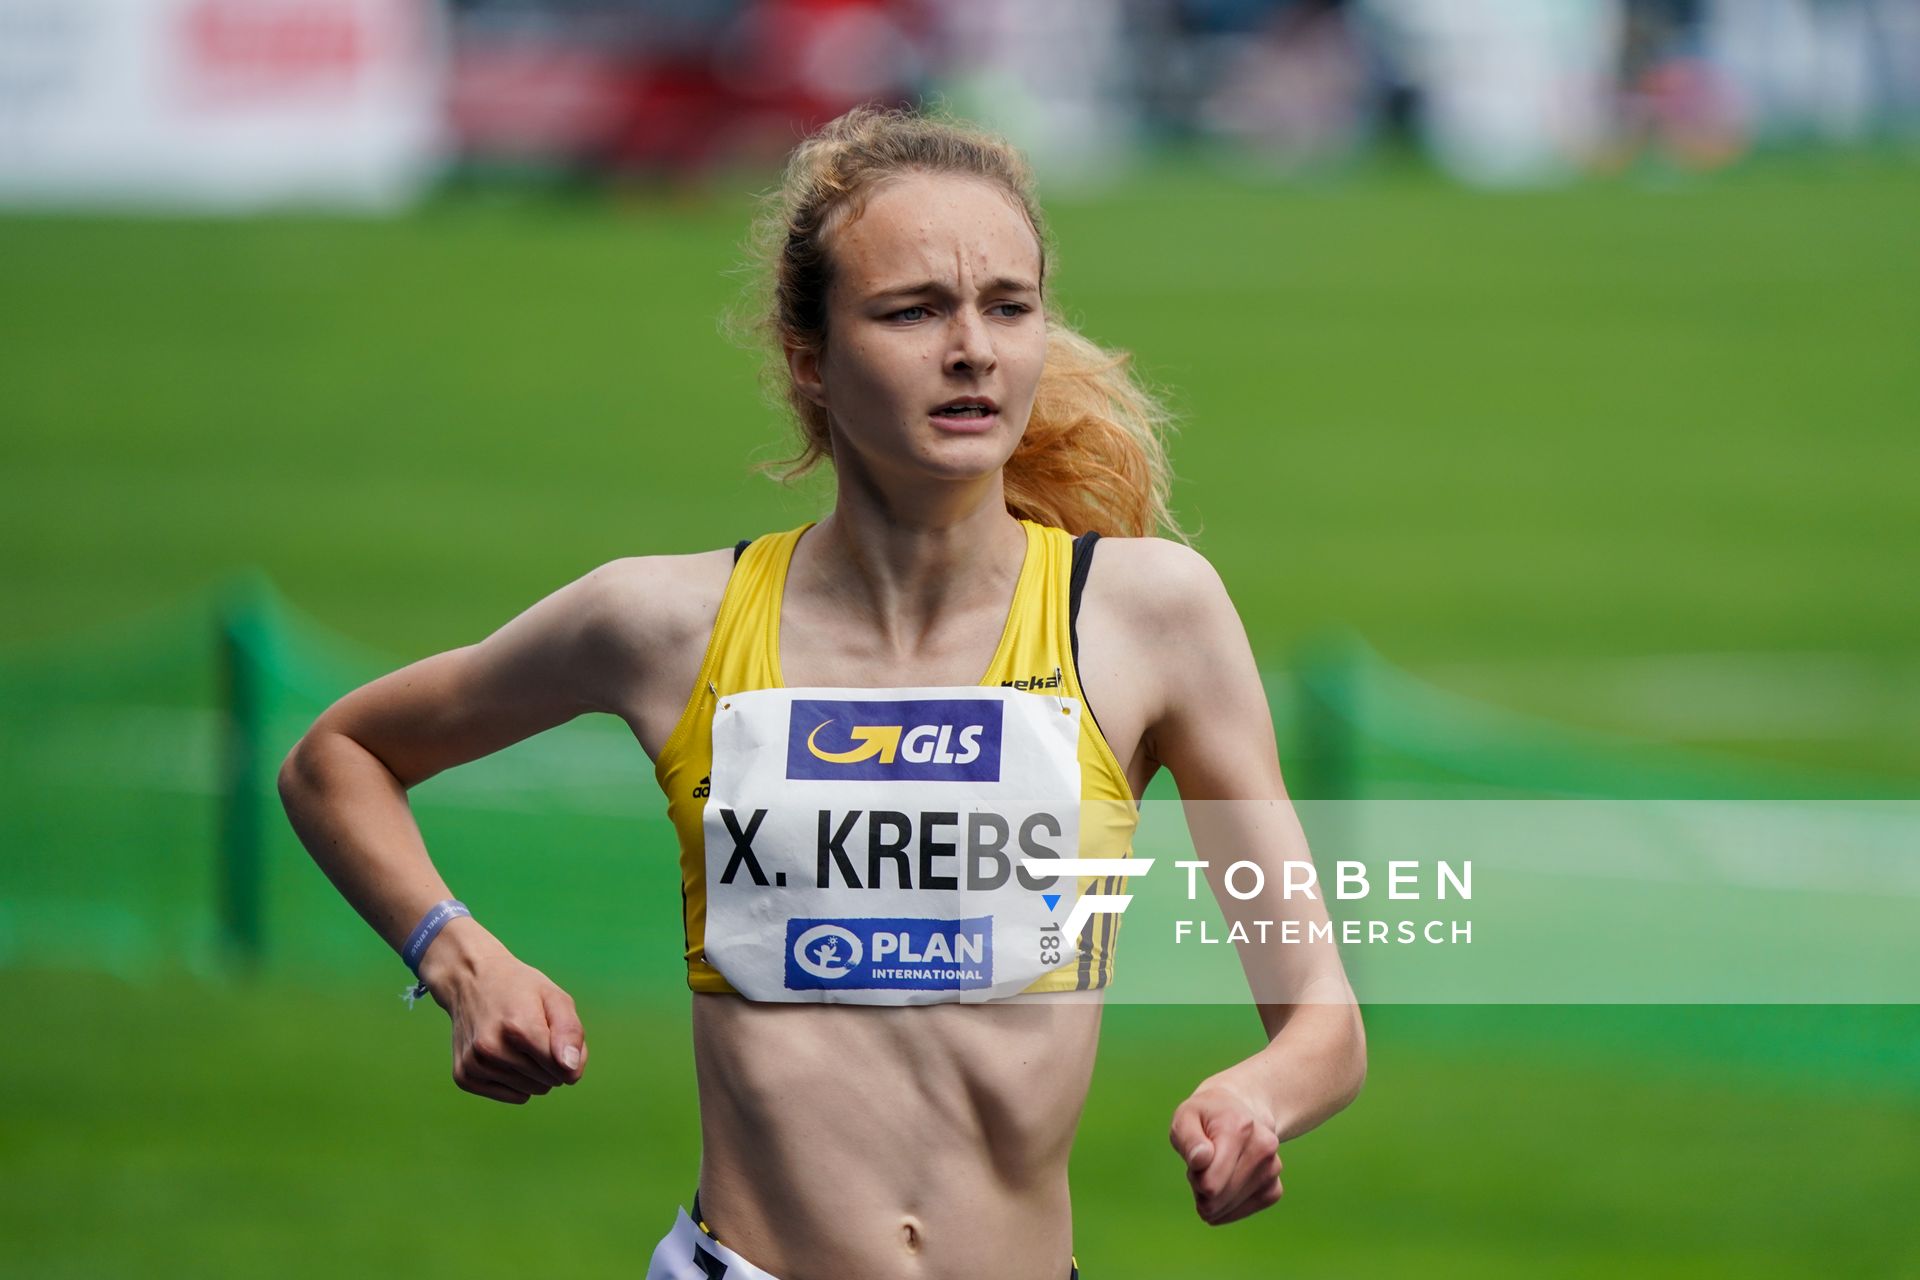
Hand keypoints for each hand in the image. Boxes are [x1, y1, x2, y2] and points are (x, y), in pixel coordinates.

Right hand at [427, 944, 588, 1104]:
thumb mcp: (555, 997)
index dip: (569, 1054)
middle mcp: (492, 1048)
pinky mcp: (464, 1076)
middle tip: (536, 1033)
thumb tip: (571, 1071)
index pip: (562, 1068)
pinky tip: (505, 1054)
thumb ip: (571, 1032)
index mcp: (518, 1027)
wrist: (470, 980)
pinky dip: (515, 1080)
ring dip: (534, 1072)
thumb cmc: (520, 989)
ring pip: (530, 1091)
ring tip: (519, 1042)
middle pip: (548, 1081)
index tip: (557, 1033)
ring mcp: (474, 1064)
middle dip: (551, 1062)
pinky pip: (511, 1095)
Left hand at [1169, 1072, 1283, 1224]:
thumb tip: (1200, 1160)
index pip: (1209, 1183)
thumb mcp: (1186, 1117)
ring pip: (1227, 1208)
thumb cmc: (1206, 1117)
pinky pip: (1242, 1212)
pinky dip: (1227, 1206)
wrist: (1241, 1112)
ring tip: (1216, 1168)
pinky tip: (1225, 1184)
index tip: (1197, 1158)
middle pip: (1216, 1198)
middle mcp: (1263, 1148)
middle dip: (1201, 1187)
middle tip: (1205, 1163)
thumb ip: (1188, 1139)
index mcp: (1240, 1128)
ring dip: (1213, 1196)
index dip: (1194, 1177)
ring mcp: (1273, 1169)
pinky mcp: (1274, 1188)